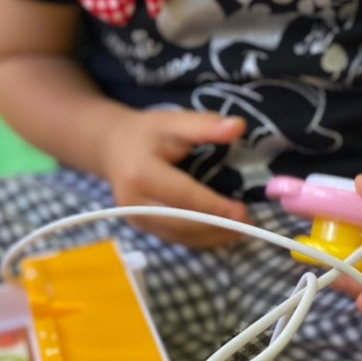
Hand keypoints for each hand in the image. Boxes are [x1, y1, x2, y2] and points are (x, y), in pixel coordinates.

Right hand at [100, 109, 250, 247]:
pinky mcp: (141, 227)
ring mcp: (135, 218)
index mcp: (141, 173)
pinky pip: (174, 238)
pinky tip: (221, 232)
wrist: (112, 147)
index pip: (183, 196)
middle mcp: (134, 201)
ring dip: (212, 237)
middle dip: (216, 227)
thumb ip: (205, 125)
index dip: (214, 206)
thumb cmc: (147, 133)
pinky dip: (200, 239)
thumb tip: (239, 126)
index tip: (243, 211)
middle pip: (181, 223)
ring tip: (241, 231)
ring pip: (178, 236)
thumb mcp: (174, 121)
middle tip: (248, 225)